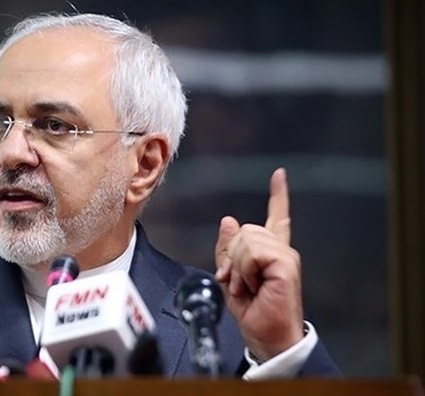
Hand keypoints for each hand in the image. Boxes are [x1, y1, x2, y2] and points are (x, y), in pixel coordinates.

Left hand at [214, 168, 303, 360]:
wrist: (267, 338)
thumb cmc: (253, 312)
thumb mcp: (230, 277)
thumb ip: (228, 249)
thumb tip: (228, 221)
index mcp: (271, 252)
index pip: (276, 218)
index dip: (278, 196)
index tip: (279, 175)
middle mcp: (281, 250)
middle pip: (244, 230)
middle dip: (231, 256)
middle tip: (236, 283)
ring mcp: (286, 256)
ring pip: (246, 239)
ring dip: (237, 267)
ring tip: (245, 287)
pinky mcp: (285, 265)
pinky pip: (252, 253)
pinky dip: (244, 270)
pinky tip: (251, 286)